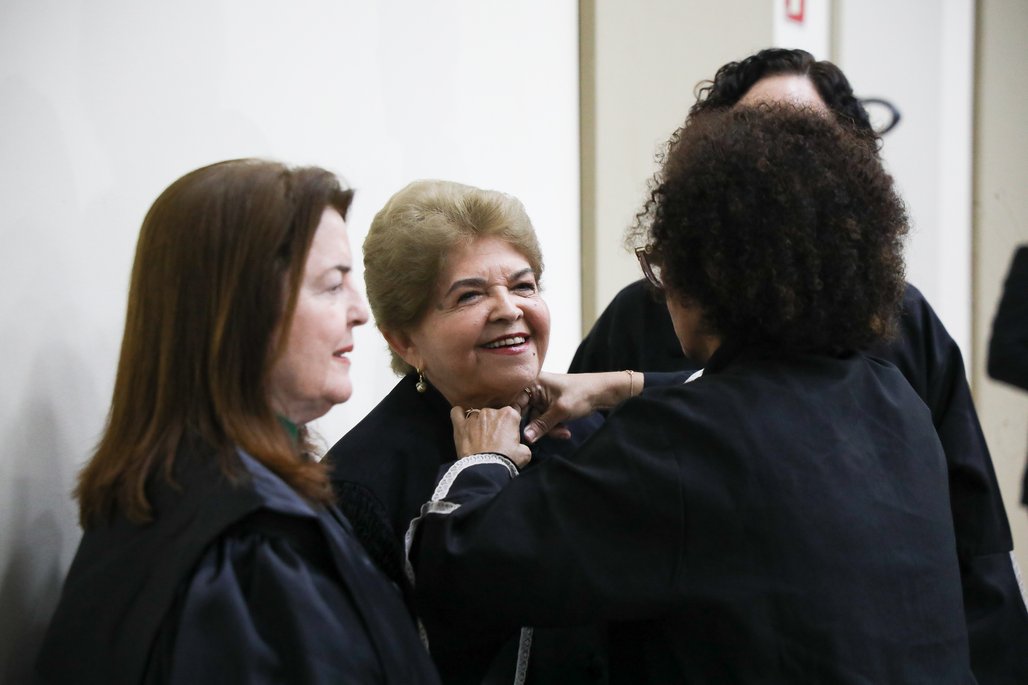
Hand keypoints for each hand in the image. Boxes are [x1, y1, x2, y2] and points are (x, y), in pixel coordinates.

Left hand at [450, 406, 531, 467]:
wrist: (485, 470)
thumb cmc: (505, 461)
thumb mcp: (524, 453)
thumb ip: (523, 444)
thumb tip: (520, 445)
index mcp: (509, 415)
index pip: (512, 413)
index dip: (511, 425)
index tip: (509, 433)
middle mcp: (491, 412)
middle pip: (494, 413)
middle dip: (495, 424)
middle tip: (495, 440)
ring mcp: (474, 417)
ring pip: (477, 414)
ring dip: (479, 423)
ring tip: (479, 437)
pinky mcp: (460, 425)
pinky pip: (457, 412)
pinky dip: (459, 415)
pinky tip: (463, 423)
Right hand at [515, 370, 640, 443]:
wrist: (604, 392)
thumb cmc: (582, 393)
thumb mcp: (560, 411)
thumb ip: (541, 425)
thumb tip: (526, 438)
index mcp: (533, 382)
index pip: (515, 403)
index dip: (517, 420)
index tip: (521, 435)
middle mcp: (534, 388)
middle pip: (526, 414)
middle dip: (539, 427)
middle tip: (554, 433)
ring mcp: (542, 398)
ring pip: (537, 420)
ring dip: (549, 429)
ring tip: (564, 432)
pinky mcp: (550, 405)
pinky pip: (545, 420)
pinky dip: (554, 427)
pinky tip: (566, 429)